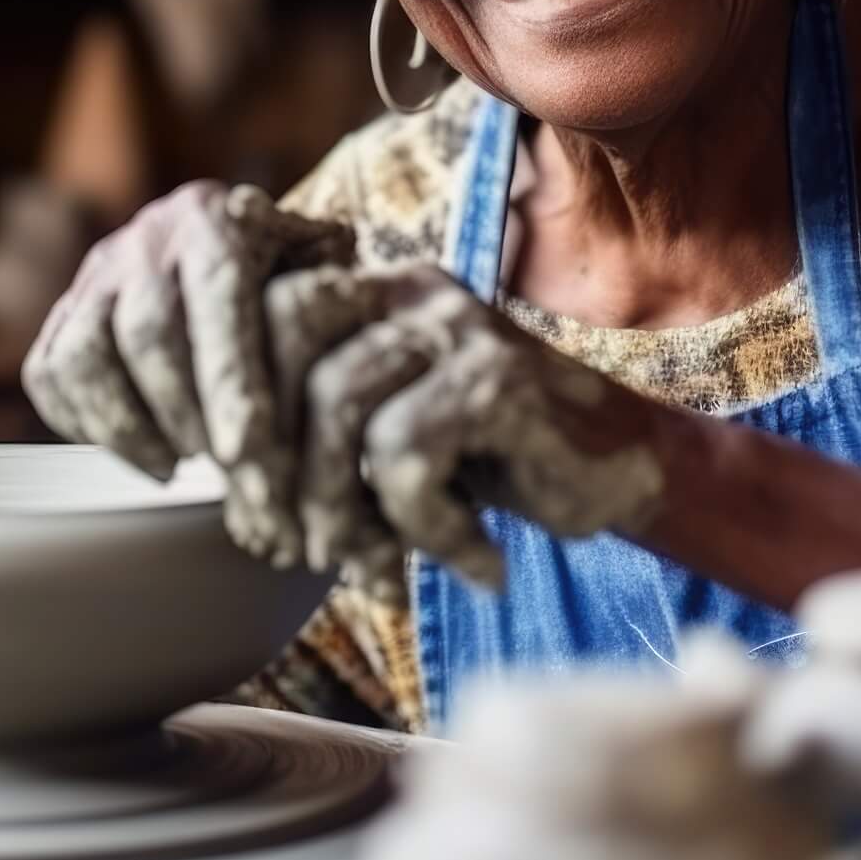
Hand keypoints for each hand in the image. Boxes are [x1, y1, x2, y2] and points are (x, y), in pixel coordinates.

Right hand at [22, 181, 354, 557]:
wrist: (232, 247)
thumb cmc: (294, 280)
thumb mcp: (327, 273)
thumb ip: (337, 304)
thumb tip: (350, 364)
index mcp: (221, 219)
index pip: (220, 298)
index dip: (229, 378)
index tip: (245, 451)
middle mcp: (149, 236)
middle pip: (150, 333)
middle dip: (187, 416)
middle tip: (228, 475)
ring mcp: (98, 273)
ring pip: (87, 355)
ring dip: (131, 426)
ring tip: (180, 464)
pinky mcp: (64, 311)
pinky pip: (51, 372)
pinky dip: (87, 423)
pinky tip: (143, 452)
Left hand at [261, 265, 669, 597]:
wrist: (626, 473)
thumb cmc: (490, 465)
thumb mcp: (388, 443)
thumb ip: (318, 440)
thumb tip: (237, 506)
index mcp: (375, 290)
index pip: (269, 307)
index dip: (235, 400)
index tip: (234, 493)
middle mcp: (414, 290)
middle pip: (289, 336)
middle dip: (266, 456)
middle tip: (275, 545)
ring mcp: (461, 329)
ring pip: (338, 402)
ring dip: (336, 509)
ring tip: (363, 569)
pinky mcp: (502, 383)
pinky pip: (406, 454)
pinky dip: (421, 525)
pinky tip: (472, 558)